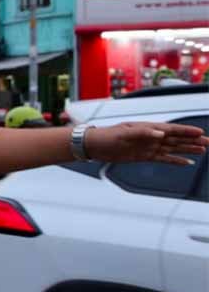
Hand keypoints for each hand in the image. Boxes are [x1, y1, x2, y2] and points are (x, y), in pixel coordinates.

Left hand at [85, 122, 207, 165]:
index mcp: (148, 128)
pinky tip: (187, 162)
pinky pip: (163, 158)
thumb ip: (143, 132)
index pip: (171, 130)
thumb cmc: (107, 136)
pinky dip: (175, 161)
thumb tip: (161, 133)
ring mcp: (148, 147)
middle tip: (208, 142)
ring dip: (188, 149)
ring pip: (173, 148)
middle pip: (176, 139)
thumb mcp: (124, 133)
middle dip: (192, 140)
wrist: (94, 146)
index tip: (200, 132)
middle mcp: (151, 137)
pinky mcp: (143, 156)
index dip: (186, 131)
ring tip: (203, 150)